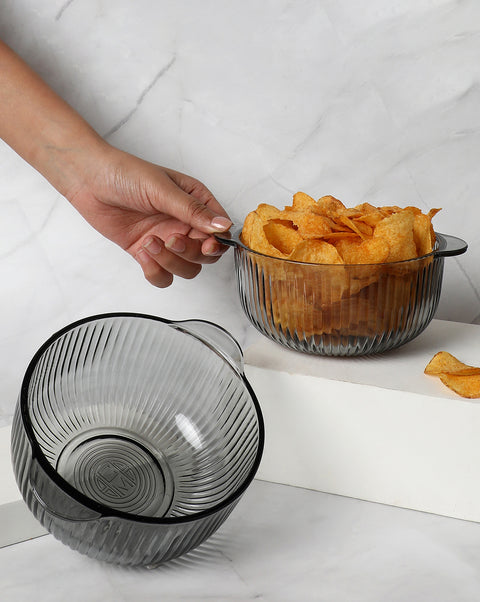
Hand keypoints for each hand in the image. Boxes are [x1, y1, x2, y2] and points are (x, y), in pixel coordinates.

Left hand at [68, 146, 231, 286]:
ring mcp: (166, 239)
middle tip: (171, 240)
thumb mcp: (162, 189)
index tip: (206, 245)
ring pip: (186, 269)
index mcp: (195, 202)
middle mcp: (184, 223)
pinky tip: (142, 253)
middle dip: (190, 254)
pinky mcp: (147, 252)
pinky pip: (162, 275)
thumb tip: (222, 226)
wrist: (88, 180)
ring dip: (170, 262)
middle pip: (205, 255)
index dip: (216, 243)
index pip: (219, 231)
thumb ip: (193, 211)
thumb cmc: (124, 173)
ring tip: (150, 243)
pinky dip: (155, 271)